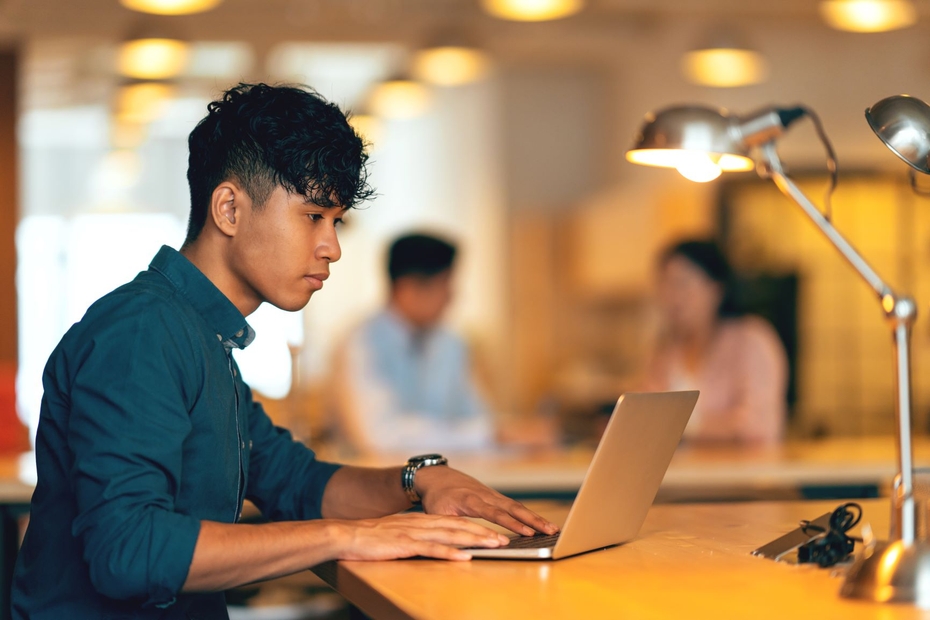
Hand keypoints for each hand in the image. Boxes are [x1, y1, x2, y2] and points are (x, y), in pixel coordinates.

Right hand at [330, 513, 509, 560]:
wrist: (346, 535)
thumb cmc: (371, 539)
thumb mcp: (399, 533)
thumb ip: (417, 536)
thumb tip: (434, 543)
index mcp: (421, 520)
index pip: (455, 523)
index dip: (477, 528)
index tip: (495, 534)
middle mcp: (421, 523)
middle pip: (459, 527)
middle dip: (484, 533)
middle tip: (505, 540)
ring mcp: (414, 533)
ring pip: (451, 535)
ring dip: (475, 540)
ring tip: (494, 545)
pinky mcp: (405, 544)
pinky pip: (432, 549)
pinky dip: (451, 552)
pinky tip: (465, 556)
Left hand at [415, 466, 558, 536]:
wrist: (437, 476)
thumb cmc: (436, 499)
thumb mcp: (437, 514)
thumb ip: (452, 528)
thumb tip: (464, 546)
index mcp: (471, 500)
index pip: (495, 514)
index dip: (511, 524)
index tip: (527, 534)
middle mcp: (486, 496)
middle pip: (513, 508)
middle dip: (533, 520)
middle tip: (551, 531)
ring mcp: (492, 495)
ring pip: (517, 506)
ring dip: (535, 518)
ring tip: (553, 529)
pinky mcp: (495, 497)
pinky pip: (514, 506)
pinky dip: (528, 514)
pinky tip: (540, 523)